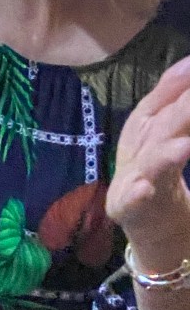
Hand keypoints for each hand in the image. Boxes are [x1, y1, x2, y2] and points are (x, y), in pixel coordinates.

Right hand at [107, 55, 189, 267]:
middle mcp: (137, 148)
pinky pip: (132, 201)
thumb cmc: (163, 171)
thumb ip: (175, 100)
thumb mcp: (172, 132)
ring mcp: (131, 178)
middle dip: (181, 112)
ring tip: (183, 146)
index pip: (163, 100)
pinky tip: (144, 188)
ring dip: (163, 154)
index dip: (179, 85)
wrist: (151, 224)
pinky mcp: (126, 208)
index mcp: (146, 127)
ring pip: (149, 164)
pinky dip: (136, 194)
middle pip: (159, 128)